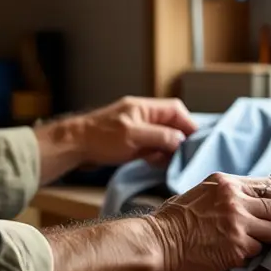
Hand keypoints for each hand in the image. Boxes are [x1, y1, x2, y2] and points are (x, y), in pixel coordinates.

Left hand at [76, 96, 197, 166]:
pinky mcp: (129, 142)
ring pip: (162, 137)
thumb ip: (160, 136)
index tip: (197, 142)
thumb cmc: (100, 138)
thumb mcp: (134, 136)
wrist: (73, 146)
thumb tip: (181, 140)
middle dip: (179, 139)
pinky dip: (156, 155)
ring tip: (170, 162)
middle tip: (184, 156)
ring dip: (168, 149)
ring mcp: (136, 128)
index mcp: (144, 107)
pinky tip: (156, 163)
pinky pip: (150, 146)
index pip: (176, 110)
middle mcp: (142, 116)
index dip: (189, 124)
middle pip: (171, 124)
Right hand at [145, 173, 270, 270]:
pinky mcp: (237, 248)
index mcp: (227, 183)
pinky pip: (259, 251)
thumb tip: (259, 198)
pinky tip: (232, 251)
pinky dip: (250, 253)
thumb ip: (232, 193)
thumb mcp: (204, 191)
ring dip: (265, 239)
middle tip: (265, 227)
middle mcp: (236, 200)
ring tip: (244, 240)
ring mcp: (238, 225)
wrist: (157, 242)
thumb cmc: (176, 219)